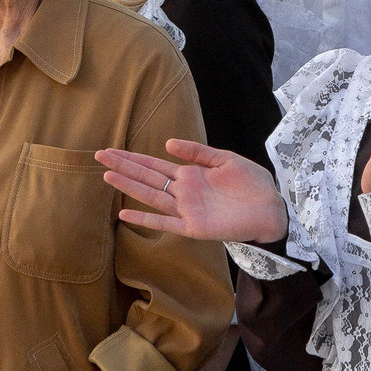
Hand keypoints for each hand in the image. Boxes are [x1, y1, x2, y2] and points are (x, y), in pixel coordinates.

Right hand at [100, 137, 287, 242]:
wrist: (271, 208)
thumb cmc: (252, 184)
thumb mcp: (226, 160)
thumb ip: (198, 152)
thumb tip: (167, 144)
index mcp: (191, 175)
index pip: (155, 165)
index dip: (132, 158)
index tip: (111, 150)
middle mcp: (184, 192)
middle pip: (147, 177)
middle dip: (124, 167)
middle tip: (99, 157)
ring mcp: (186, 210)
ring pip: (151, 196)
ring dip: (129, 187)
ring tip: (108, 176)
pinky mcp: (194, 227)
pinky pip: (165, 223)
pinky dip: (146, 219)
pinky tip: (125, 213)